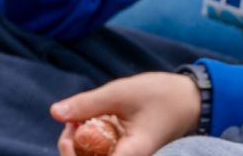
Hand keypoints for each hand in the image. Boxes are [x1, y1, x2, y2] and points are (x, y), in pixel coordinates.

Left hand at [51, 72, 201, 155]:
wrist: (188, 100)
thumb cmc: (159, 95)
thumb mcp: (121, 93)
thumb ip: (88, 104)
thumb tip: (54, 113)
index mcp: (131, 154)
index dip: (72, 154)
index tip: (68, 131)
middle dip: (72, 149)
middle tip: (70, 122)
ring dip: (79, 145)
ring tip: (79, 120)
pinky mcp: (124, 154)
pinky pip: (102, 155)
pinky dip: (90, 142)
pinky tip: (89, 123)